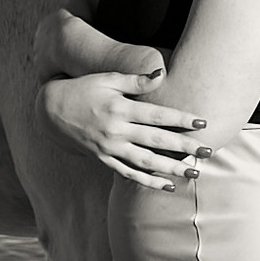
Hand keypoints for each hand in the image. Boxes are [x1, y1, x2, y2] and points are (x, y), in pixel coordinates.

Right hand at [41, 57, 205, 185]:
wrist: (51, 110)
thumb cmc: (83, 89)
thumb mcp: (107, 79)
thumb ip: (135, 80)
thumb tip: (161, 74)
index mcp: (120, 107)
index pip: (157, 115)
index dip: (181, 119)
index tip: (202, 123)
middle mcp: (117, 130)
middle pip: (157, 140)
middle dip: (184, 147)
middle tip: (208, 152)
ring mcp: (110, 147)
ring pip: (146, 161)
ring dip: (172, 168)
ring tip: (194, 173)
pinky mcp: (104, 158)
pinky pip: (129, 173)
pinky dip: (148, 181)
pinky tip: (167, 185)